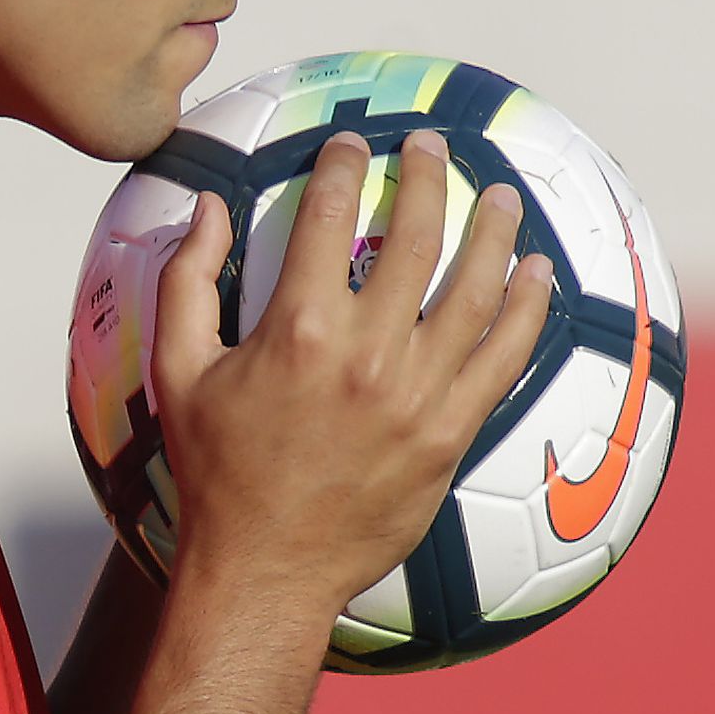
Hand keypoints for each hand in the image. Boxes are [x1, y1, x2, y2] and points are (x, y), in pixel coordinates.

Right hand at [151, 129, 551, 624]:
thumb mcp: (177, 371)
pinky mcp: (451, 434)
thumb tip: (206, 209)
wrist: (265, 570)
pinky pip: (504, 357)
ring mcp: (418, 395)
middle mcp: (368, 355)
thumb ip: (186, 282)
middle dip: (427, 176)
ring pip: (476, 290)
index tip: (354, 143)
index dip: (345, 167)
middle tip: (431, 146)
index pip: (331, 218)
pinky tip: (537, 273)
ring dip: (494, 231)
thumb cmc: (215, 472)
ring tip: (501, 194)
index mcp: (298, 331)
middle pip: (415, 237)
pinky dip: (527, 308)